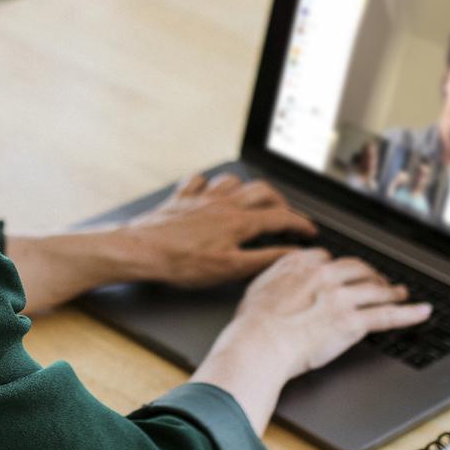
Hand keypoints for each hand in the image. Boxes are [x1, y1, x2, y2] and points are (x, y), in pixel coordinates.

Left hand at [122, 173, 319, 288]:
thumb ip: (264, 259)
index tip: (309, 231)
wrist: (140, 250)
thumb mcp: (229, 269)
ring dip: (246, 188)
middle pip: (261, 191)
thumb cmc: (180, 263)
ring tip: (251, 200)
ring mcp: (200, 197)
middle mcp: (222, 203)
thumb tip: (292, 254)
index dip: (300, 224)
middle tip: (284, 215)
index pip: (280, 216)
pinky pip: (198, 180)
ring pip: (232, 181)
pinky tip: (209, 191)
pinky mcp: (180, 198)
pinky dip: (208, 183)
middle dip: (279, 201)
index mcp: (238, 221)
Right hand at [192, 248, 431, 431]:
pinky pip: (388, 315)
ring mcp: (340, 298)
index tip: (343, 273)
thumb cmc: (252, 324)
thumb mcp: (258, 287)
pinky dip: (409, 313)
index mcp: (299, 264)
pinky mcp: (352, 322)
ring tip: (401, 293)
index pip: (328, 258)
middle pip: (357, 268)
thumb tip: (281, 276)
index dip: (339, 268)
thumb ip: (276, 276)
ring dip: (392, 291)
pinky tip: (422, 311)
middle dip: (370, 274)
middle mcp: (323, 276)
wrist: (259, 344)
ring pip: (376, 290)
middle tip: (378, 282)